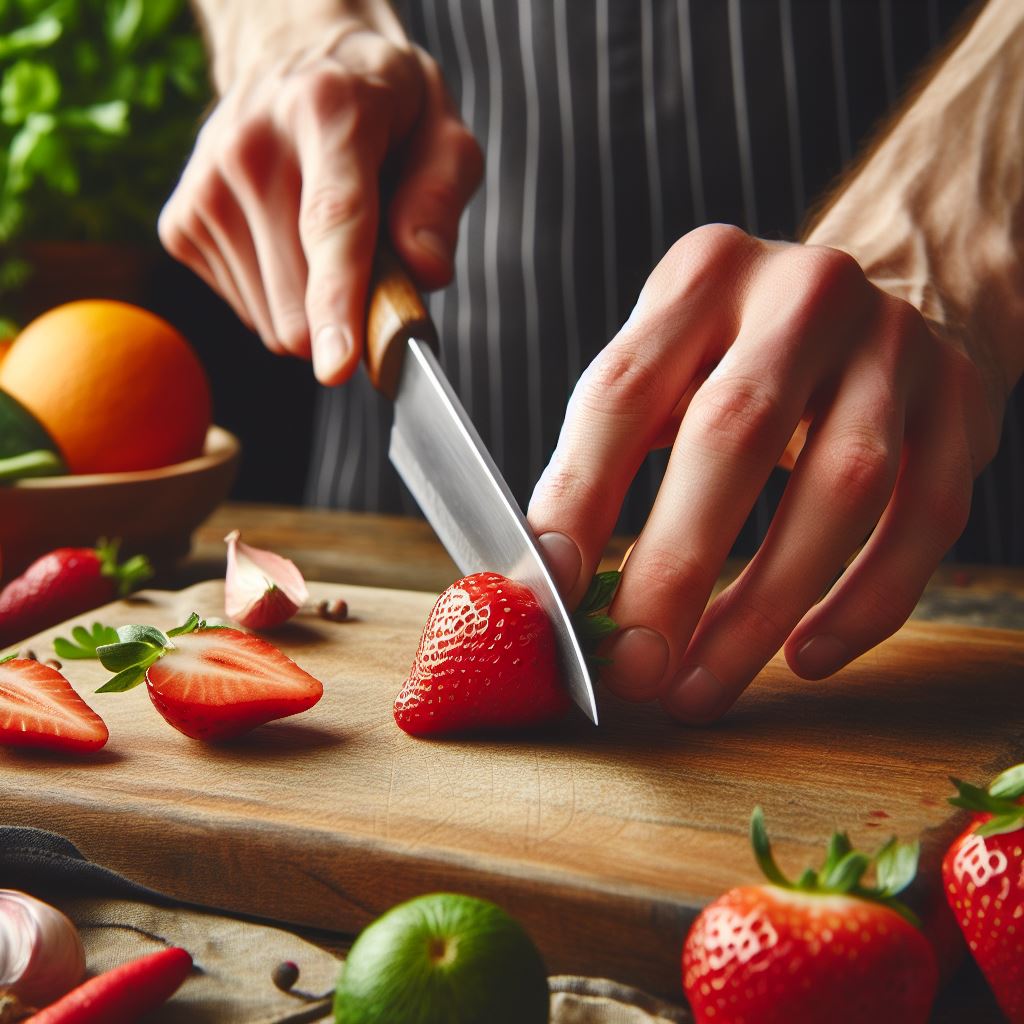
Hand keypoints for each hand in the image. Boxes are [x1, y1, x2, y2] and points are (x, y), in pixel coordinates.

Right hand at [159, 17, 481, 383]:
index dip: (337, 300)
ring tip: (323, 235)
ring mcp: (205, 188)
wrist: (290, 58)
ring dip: (315, 304)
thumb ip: (442, 195)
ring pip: (277, 322)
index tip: (338, 364)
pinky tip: (287, 241)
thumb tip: (425, 272)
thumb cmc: (378, 103)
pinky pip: (252, 314)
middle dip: (351, 312)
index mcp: (328, 111)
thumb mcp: (440, 127)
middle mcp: (251, 146)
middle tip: (374, 260)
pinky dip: (281, 297)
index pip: (332, 221)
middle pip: (301, 298)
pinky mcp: (180, 225)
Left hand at [528, 224, 1002, 722]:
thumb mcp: (671, 363)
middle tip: (630, 668)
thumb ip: (611, 452)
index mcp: (703, 278)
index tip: (552, 591)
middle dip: (675, 567)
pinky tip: (808, 657)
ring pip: (844, 485)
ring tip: (699, 689)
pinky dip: (867, 602)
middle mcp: (802, 294)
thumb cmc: (747, 352)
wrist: (900, 287)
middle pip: (734, 433)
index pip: (625, 390)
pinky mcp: (962, 400)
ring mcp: (896, 343)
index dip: (581, 495)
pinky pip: (926, 518)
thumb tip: (552, 579)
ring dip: (763, 607)